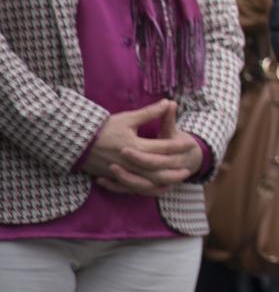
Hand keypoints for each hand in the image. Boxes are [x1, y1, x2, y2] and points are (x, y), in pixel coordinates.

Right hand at [84, 100, 202, 194]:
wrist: (76, 141)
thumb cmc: (104, 128)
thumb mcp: (127, 118)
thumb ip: (149, 113)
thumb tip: (169, 102)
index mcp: (134, 145)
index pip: (161, 147)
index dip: (177, 146)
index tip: (190, 144)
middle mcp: (128, 162)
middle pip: (156, 169)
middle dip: (173, 169)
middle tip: (188, 169)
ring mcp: (120, 172)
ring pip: (146, 182)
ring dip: (163, 182)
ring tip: (176, 181)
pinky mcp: (113, 178)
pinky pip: (132, 188)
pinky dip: (145, 190)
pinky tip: (156, 188)